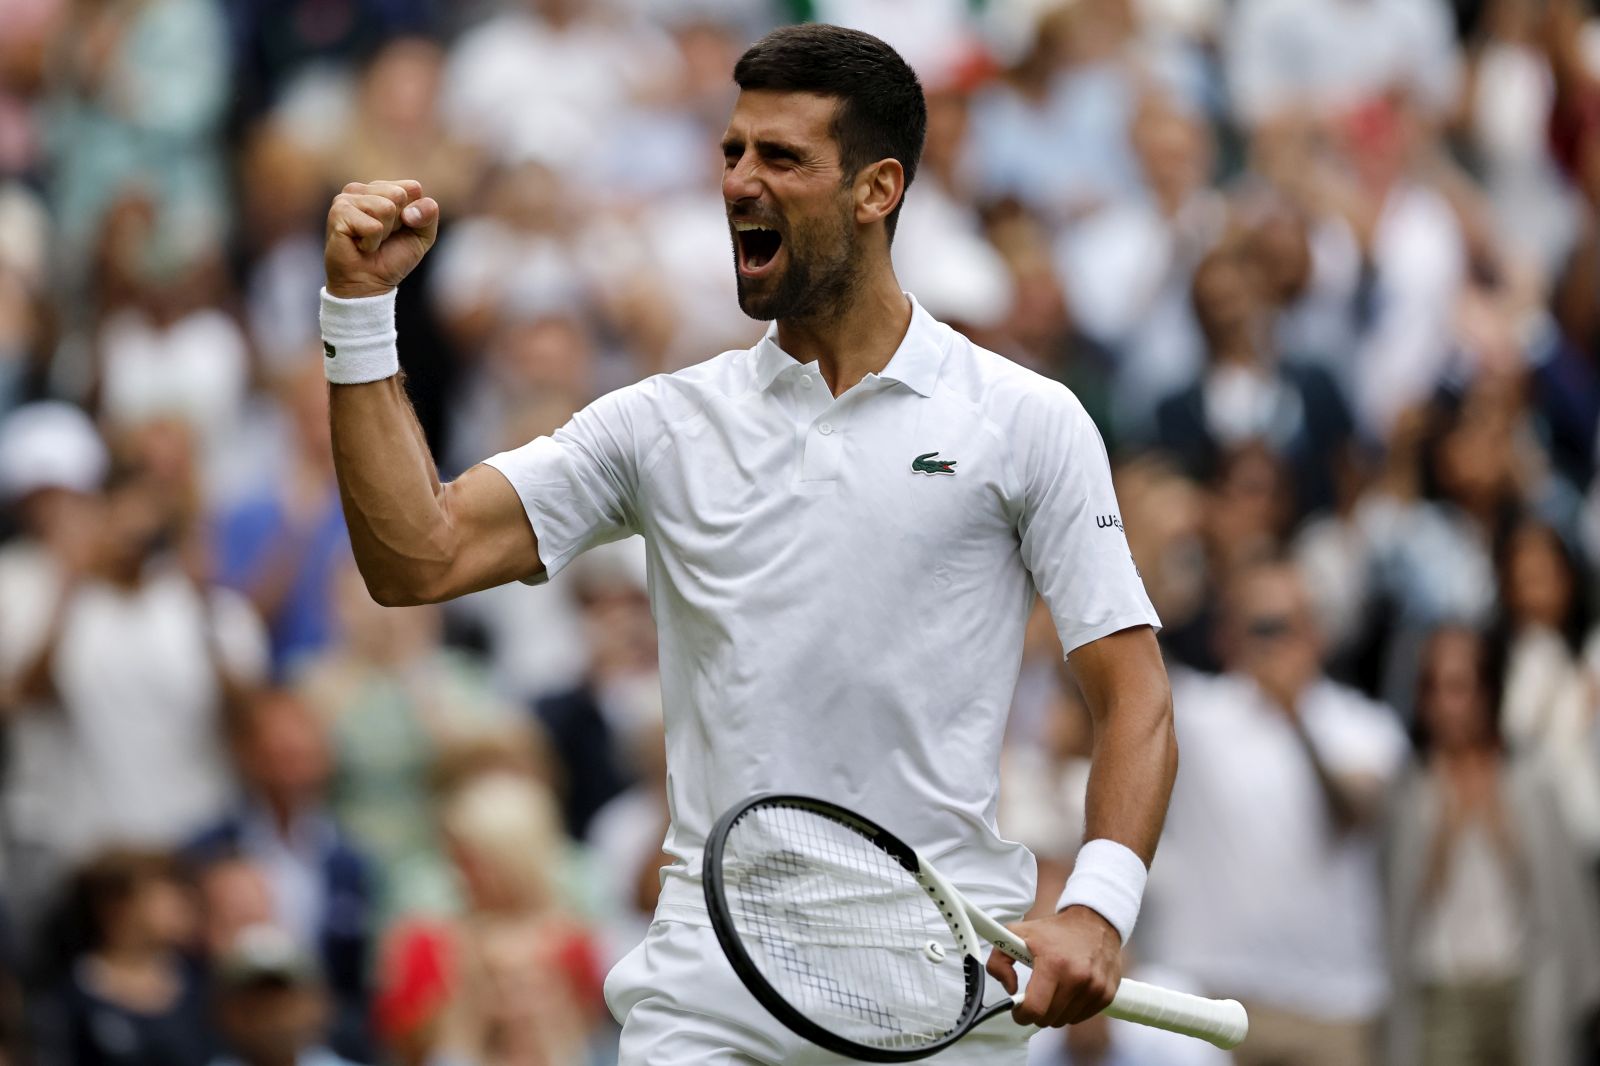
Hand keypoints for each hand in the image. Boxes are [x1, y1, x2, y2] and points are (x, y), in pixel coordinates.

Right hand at [324, 179, 439, 297]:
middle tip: (382, 236)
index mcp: (382, 188)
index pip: (413, 188)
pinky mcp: (339, 212)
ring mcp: (347, 198)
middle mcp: (362, 189)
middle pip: (399, 195)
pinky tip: (359, 245)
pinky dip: (372, 242)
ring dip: (384, 233)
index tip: (400, 229)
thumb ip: (429, 214)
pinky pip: (373, 226)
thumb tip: (410, 210)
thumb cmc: (392, 258)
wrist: (368, 283)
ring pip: (386, 208)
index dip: (414, 215)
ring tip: (370, 241)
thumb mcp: (422, 235)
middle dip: (398, 223)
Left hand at [985, 906, 1121, 1027]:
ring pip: (1064, 1021)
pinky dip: (1072, 1009)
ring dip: (1055, 1011)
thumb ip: (999, 960)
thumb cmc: (1055, 930)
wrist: (1095, 921)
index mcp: (1054, 963)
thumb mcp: (1019, 934)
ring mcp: (1095, 988)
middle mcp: (1078, 978)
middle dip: (1037, 1012)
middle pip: (1048, 1019)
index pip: (1034, 1009)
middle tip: (1036, 995)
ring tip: (1054, 988)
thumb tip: (1009, 989)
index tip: (1019, 1008)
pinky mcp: (1106, 994)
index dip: (1021, 1014)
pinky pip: (1081, 1017)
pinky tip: (1070, 990)